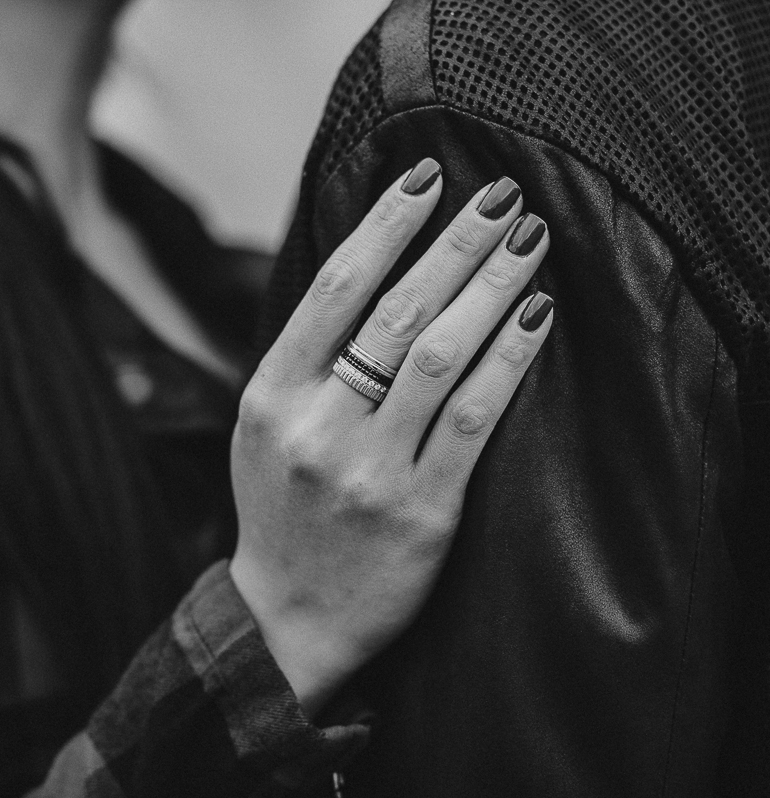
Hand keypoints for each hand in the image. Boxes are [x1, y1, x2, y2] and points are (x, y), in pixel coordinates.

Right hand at [229, 163, 553, 713]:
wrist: (290, 617)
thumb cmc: (282, 510)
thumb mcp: (264, 428)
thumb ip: (307, 360)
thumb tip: (373, 268)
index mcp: (270, 397)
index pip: (333, 291)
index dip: (385, 226)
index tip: (426, 178)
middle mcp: (315, 427)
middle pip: (395, 311)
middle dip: (455, 244)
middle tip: (500, 196)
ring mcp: (368, 471)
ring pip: (437, 356)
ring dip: (490, 288)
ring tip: (527, 242)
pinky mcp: (422, 511)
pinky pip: (472, 420)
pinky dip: (507, 362)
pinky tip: (535, 319)